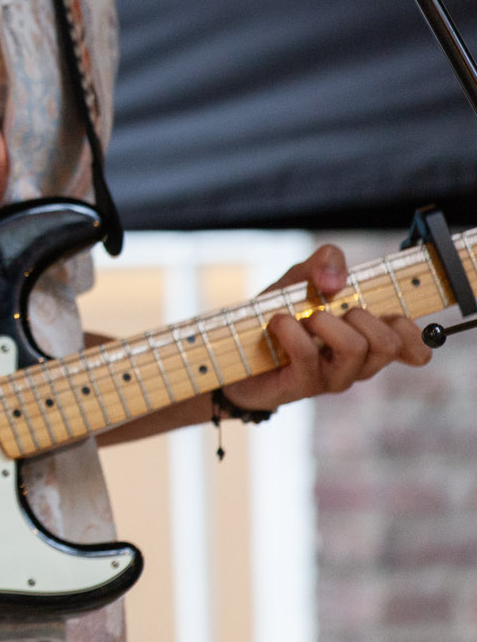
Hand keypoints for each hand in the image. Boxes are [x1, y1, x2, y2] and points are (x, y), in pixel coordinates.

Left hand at [221, 244, 430, 412]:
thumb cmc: (279, 312)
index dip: (412, 331)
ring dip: (324, 321)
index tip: (389, 314)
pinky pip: (309, 354)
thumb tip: (335, 280)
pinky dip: (290, 329)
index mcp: (368, 339)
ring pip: (355, 348)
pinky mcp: (305, 385)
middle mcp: (359, 363)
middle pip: (389, 343)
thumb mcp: (301, 278)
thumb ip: (325, 263)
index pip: (415, 348)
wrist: (234, 346)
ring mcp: (334, 377)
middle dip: (360, 314)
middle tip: (328, 310)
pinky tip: (277, 323)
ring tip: (303, 317)